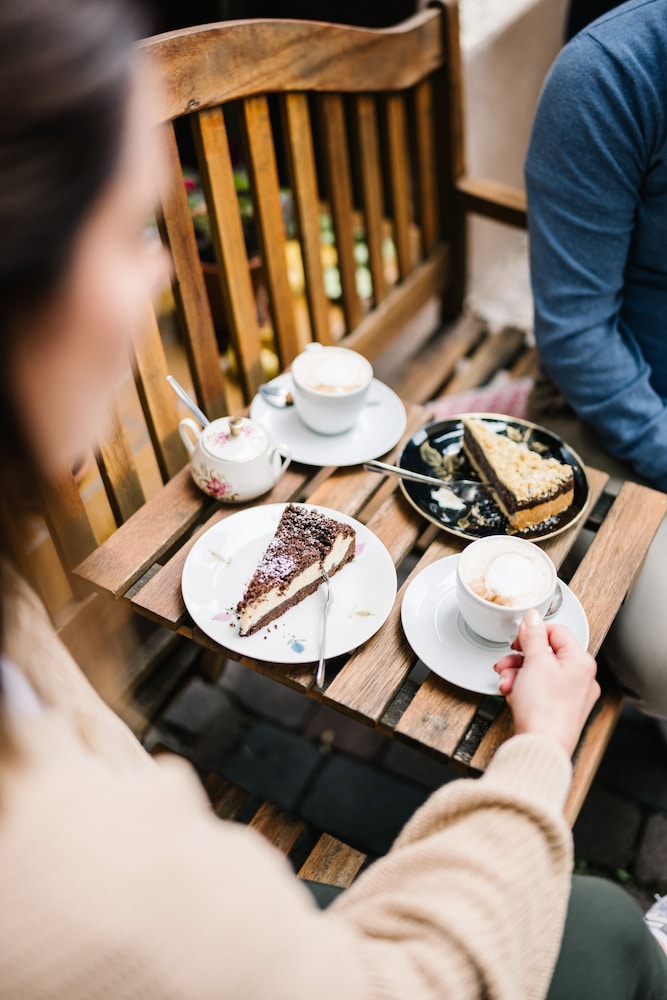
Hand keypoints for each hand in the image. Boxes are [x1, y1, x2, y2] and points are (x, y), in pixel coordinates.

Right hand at [494, 608, 599, 756]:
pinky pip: (538, 690)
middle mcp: (581, 678)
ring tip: (505, 682)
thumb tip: (532, 617)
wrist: (540, 746)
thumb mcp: (535, 662)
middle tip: (506, 662)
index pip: (557, 631)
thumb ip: (533, 635)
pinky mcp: (557, 710)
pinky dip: (522, 689)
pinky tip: (511, 694)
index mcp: (581, 662)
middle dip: (520, 658)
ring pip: (538, 672)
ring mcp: (570, 696)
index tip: (517, 638)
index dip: (534, 632)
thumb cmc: (545, 709)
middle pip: (545, 653)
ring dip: (517, 674)